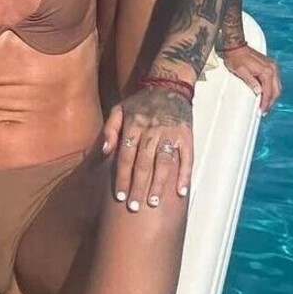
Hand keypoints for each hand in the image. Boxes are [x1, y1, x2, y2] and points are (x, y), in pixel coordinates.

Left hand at [101, 87, 192, 210]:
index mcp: (134, 125)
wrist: (169, 85)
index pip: (126, 156)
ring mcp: (170, 133)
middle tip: (134, 207)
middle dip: (138, 187)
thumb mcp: (119, 108)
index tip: (120, 196)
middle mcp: (152, 130)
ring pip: (164, 163)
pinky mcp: (186, 135)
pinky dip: (184, 175)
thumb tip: (105, 151)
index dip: (122, 177)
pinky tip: (180, 192)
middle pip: (144, 163)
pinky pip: (187, 158)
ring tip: (153, 202)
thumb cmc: (140, 102)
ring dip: (159, 184)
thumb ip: (109, 129)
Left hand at [222, 45, 281, 113]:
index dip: (265, 103)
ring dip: (272, 96)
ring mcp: (272, 66)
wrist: (235, 46)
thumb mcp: (241, 72)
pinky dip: (271, 89)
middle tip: (263, 111)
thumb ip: (251, 82)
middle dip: (270, 102)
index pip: (268, 91)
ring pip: (277, 86)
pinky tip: (266, 94)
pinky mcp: (270, 66)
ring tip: (265, 105)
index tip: (261, 111)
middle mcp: (272, 68)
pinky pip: (274, 81)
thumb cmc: (236, 58)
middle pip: (276, 90)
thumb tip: (258, 92)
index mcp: (266, 71)